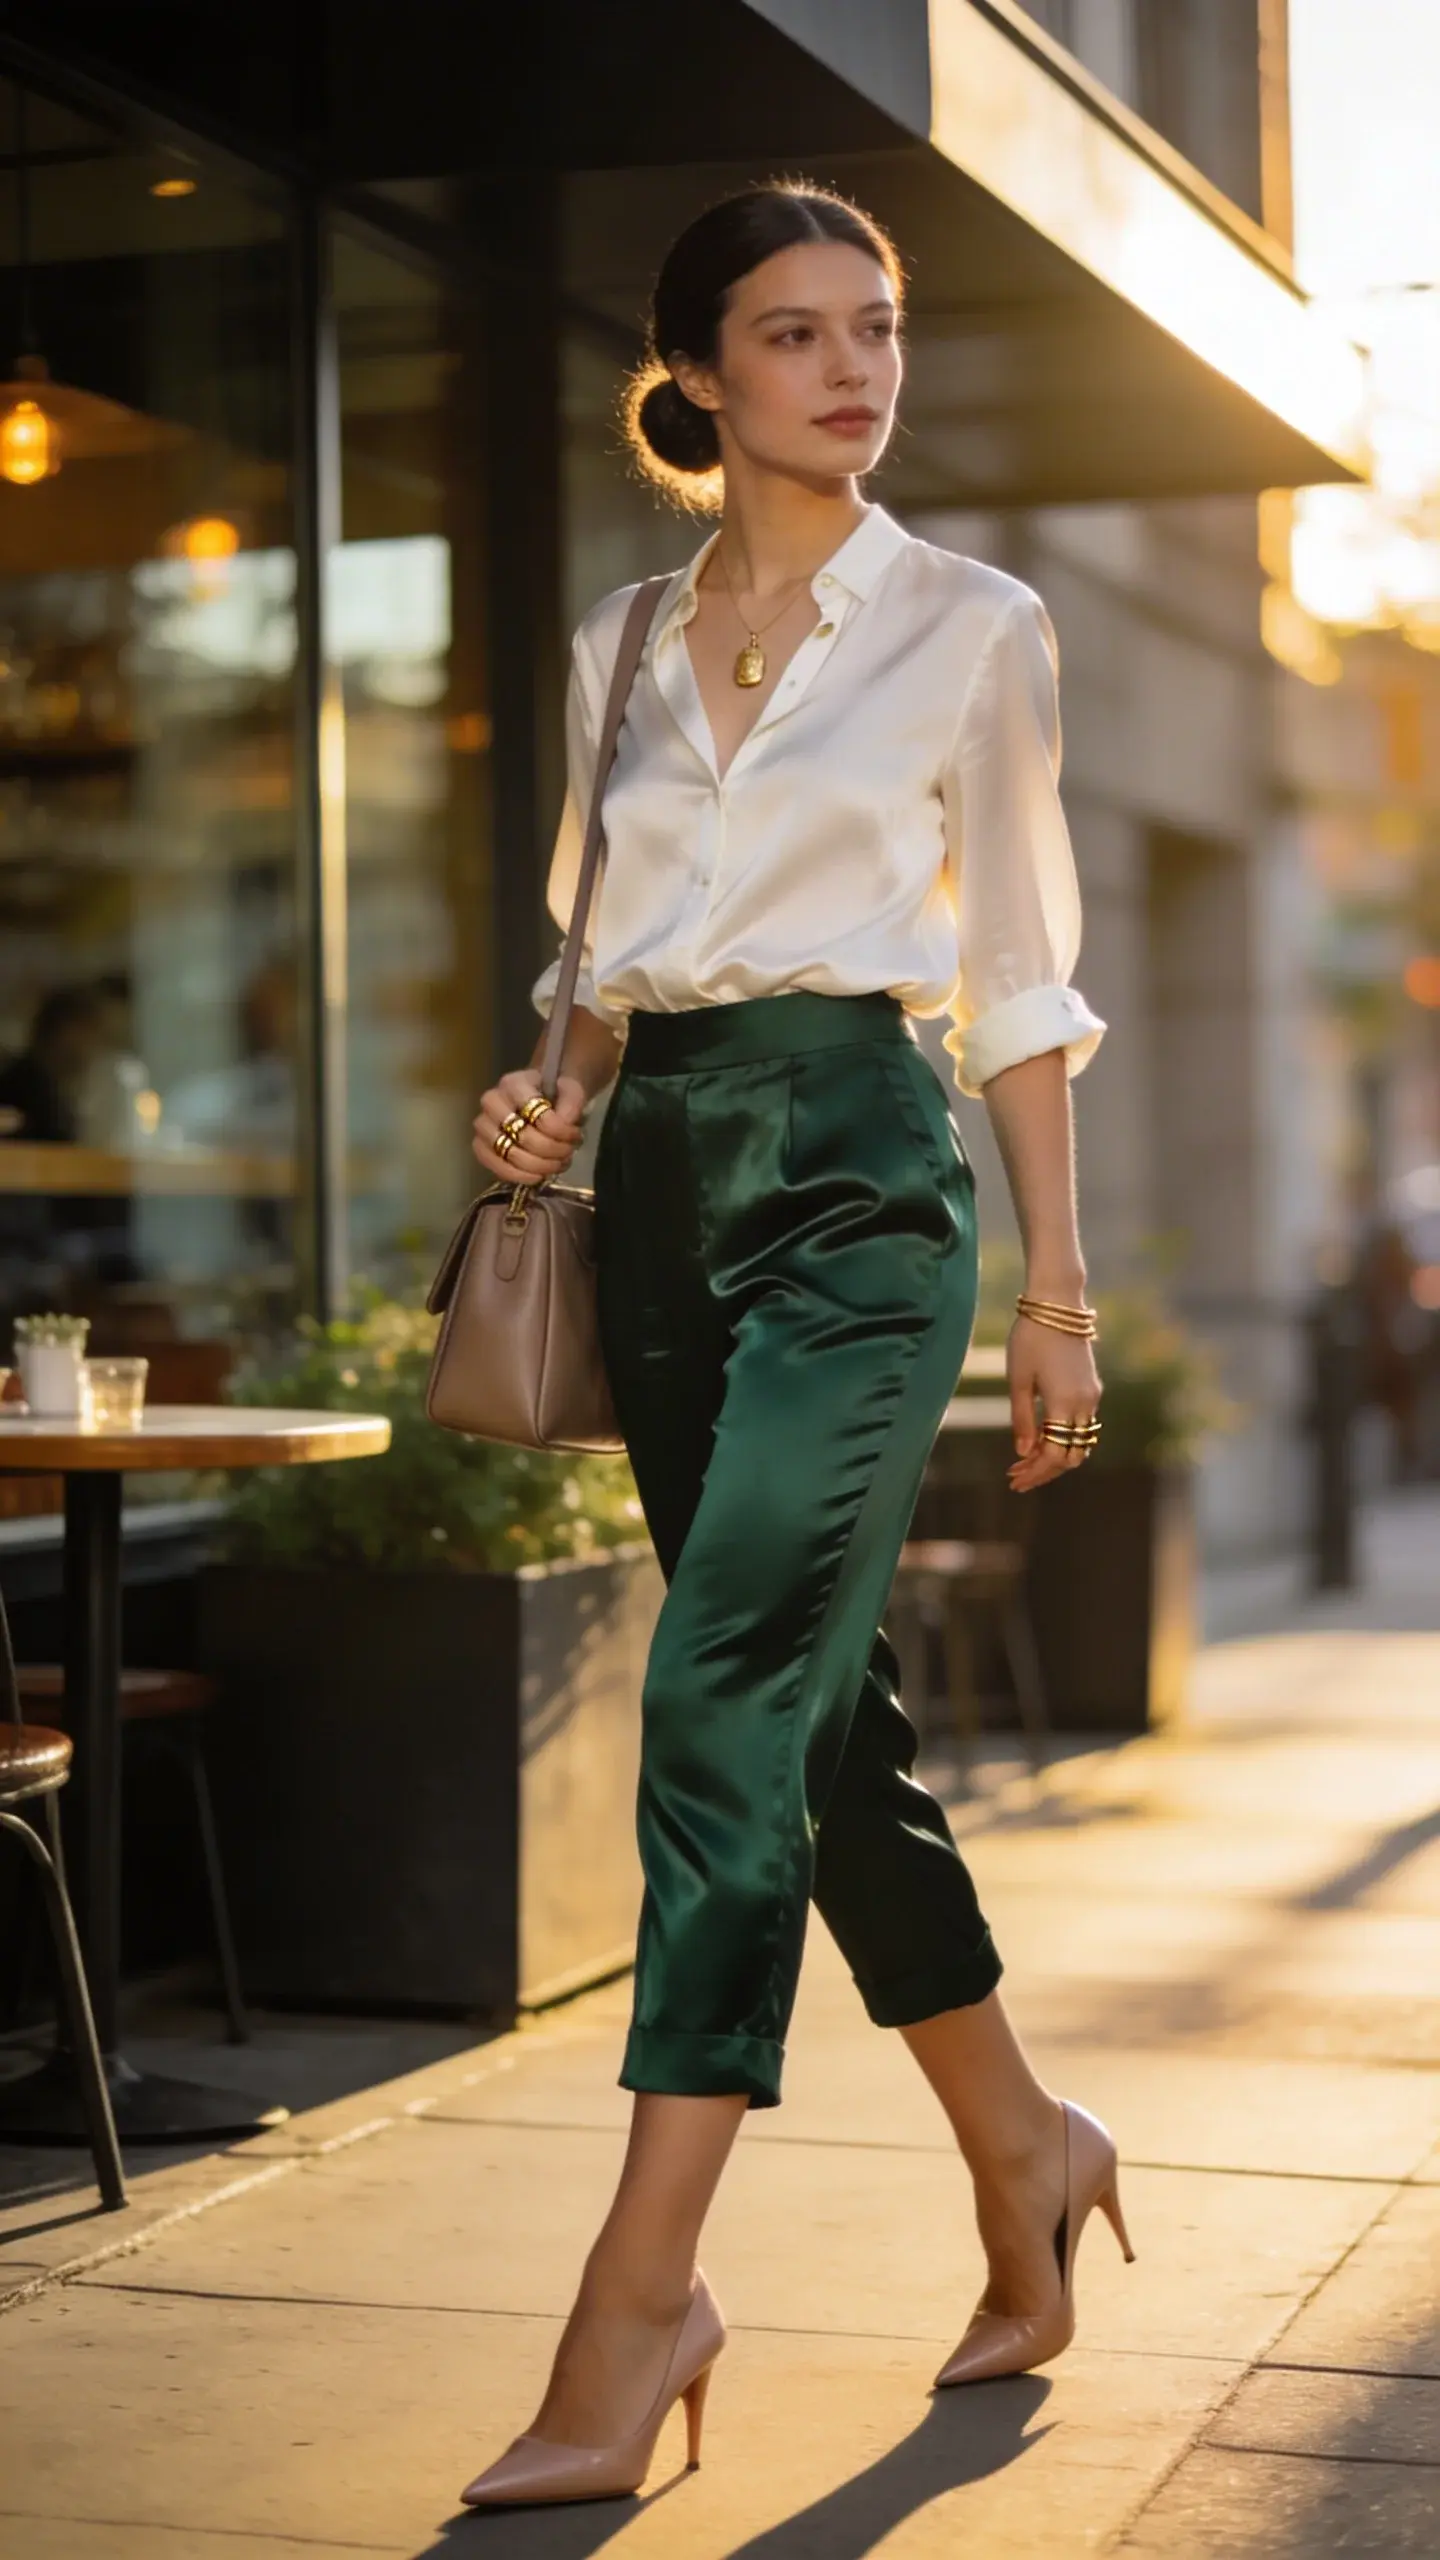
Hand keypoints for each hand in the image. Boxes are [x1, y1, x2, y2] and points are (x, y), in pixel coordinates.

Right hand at [472, 1068, 586, 1186]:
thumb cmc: (553, 1095)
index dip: (558, 1129)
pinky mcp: (480, 1146)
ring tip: (557, 1164)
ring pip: (510, 1154)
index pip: (533, 1109)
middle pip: (523, 1135)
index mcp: (513, 1083)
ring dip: (539, 1166)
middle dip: (552, 1150)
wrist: (538, 1102)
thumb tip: (565, 1123)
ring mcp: (483, 1125)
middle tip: (568, 1153)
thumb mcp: (570, 1090)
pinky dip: (520, 1176)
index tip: (575, 1134)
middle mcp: (492, 1102)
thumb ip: (572, 1102)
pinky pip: (496, 1167)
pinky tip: (538, 1176)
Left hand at [1005, 1315, 1101, 1492]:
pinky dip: (1062, 1438)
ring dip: (1054, 1455)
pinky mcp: (1091, 1387)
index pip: (1055, 1456)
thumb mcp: (1018, 1380)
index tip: (1014, 1480)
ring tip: (1024, 1460)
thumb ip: (1022, 1419)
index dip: (1036, 1473)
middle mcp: (1085, 1404)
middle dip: (1045, 1470)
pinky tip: (1040, 1438)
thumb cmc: (1030, 1339)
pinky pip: (1081, 1425)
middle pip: (1071, 1455)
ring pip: (1079, 1442)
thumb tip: (1024, 1453)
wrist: (1057, 1305)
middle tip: (1016, 1475)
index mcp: (1065, 1404)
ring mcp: (1091, 1396)